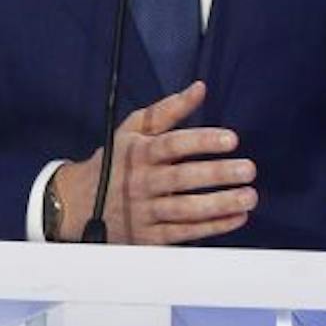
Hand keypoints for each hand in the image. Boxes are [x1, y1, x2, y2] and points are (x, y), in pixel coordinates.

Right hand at [51, 81, 255, 244]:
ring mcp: (144, 212)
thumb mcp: (133, 130)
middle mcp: (141, 182)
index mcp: (139, 153)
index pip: (173, 145)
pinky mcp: (147, 237)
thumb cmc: (116, 161)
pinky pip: (183, 233)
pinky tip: (237, 217)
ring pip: (185, 210)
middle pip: (181, 179)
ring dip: (219, 205)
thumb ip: (168, 109)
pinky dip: (212, 227)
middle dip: (217, 174)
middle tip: (248, 169)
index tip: (232, 139)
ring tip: (248, 197)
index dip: (202, 141)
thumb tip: (200, 88)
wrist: (77, 204)